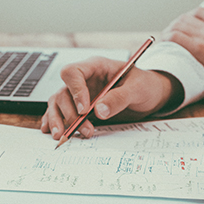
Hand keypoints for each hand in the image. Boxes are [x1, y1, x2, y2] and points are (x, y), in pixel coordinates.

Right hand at [41, 56, 181, 138]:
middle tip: (85, 130)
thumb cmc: (145, 85)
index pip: (73, 72)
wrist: (151, 95)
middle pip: (63, 92)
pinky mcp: (79, 107)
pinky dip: (54, 121)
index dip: (75, 91)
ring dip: (58, 120)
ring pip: (58, 103)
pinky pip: (60, 112)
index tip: (84, 110)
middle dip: (70, 113)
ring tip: (62, 136)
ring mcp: (79, 94)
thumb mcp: (138, 89)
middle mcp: (84, 79)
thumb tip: (99, 111)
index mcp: (96, 67)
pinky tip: (52, 131)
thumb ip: (119, 98)